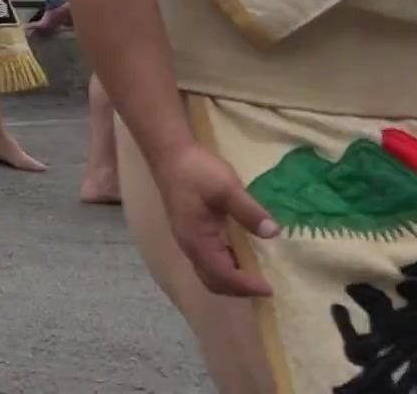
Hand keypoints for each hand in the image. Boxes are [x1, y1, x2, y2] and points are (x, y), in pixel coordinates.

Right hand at [150, 144, 278, 296]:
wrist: (170, 153)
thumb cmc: (197, 171)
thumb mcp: (227, 188)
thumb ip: (249, 211)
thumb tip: (273, 233)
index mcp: (197, 240)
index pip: (223, 275)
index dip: (246, 286)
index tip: (270, 289)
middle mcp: (190, 246)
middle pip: (213, 281)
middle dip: (238, 289)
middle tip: (265, 286)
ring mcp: (189, 240)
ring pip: (210, 272)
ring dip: (232, 279)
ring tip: (257, 275)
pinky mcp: (192, 232)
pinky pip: (210, 260)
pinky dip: (227, 266)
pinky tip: (244, 256)